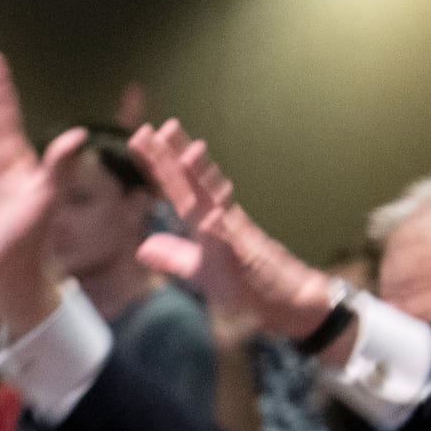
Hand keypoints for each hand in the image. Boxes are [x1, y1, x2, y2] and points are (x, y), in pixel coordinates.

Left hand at [125, 122, 342, 345]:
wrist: (287, 302)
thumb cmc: (246, 286)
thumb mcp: (199, 273)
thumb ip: (174, 256)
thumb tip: (143, 247)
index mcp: (207, 222)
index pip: (178, 188)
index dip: (161, 164)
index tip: (143, 137)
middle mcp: (220, 221)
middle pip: (193, 185)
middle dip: (174, 158)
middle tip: (155, 129)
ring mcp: (234, 237)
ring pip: (215, 204)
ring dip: (203, 180)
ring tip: (188, 152)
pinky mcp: (247, 260)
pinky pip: (233, 244)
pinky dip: (223, 230)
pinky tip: (214, 215)